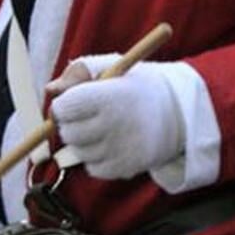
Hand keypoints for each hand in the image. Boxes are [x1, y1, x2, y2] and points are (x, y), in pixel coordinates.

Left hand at [46, 58, 183, 180]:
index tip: (78, 101)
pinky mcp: (126, 168)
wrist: (183, 113)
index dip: (66, 105)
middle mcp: (114, 125)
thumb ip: (81, 71)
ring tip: (108, 130)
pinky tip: (115, 145)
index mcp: (109, 96)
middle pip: (67, 133)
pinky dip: (98, 159)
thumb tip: (52, 88)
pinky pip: (93, 169)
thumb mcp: (116, 66)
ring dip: (86, 143)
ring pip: (78, 153)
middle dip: (74, 124)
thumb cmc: (141, 87)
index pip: (62, 109)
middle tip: (93, 116)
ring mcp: (120, 149)